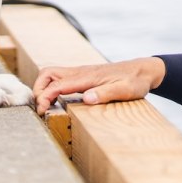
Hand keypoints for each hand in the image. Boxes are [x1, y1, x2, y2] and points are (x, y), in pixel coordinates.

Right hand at [32, 57, 164, 114]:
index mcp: (87, 77)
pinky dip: (52, 87)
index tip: (42, 112)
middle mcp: (80, 72)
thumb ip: (105, 93)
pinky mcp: (83, 76)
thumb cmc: (135, 81)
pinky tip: (57, 100)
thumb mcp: (125, 90)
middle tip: (41, 108)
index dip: (44, 97)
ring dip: (43, 87)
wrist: (143, 70)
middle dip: (38, 89)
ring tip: (46, 105)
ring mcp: (81, 73)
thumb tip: (86, 99)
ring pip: (52, 74)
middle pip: (47, 74)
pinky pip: (60, 78)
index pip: (57, 84)